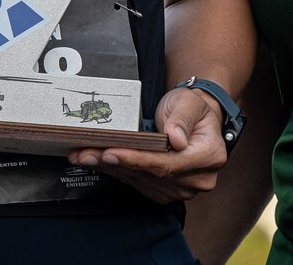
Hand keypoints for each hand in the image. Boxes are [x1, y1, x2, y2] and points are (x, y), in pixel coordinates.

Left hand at [69, 86, 226, 203]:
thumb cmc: (191, 108)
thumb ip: (181, 119)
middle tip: (84, 153)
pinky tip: (97, 161)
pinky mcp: (165, 191)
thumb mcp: (189, 102)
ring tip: (83, 155)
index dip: (137, 159)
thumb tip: (175, 139)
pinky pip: (137, 183)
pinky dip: (116, 171)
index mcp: (210, 156)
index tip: (111, 152)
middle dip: (114, 163)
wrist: (192, 118)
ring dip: (109, 168)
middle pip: (150, 174)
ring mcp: (181, 188)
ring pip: (140, 180)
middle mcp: (198, 179)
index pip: (167, 164)